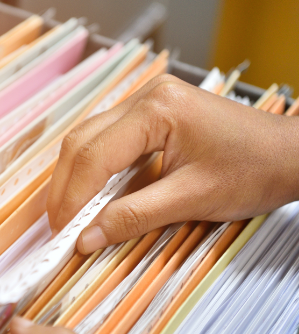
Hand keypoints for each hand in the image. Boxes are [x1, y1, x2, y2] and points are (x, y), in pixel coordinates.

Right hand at [47, 74, 298, 252]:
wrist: (290, 155)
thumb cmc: (255, 168)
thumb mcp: (192, 198)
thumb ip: (134, 216)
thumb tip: (88, 237)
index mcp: (157, 108)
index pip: (95, 155)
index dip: (73, 197)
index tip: (64, 231)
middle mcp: (146, 97)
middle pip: (81, 141)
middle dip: (65, 188)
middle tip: (58, 227)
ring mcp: (146, 103)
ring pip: (88, 140)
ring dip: (74, 180)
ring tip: (69, 216)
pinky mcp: (150, 117)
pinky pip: (107, 143)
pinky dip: (93, 173)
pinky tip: (91, 197)